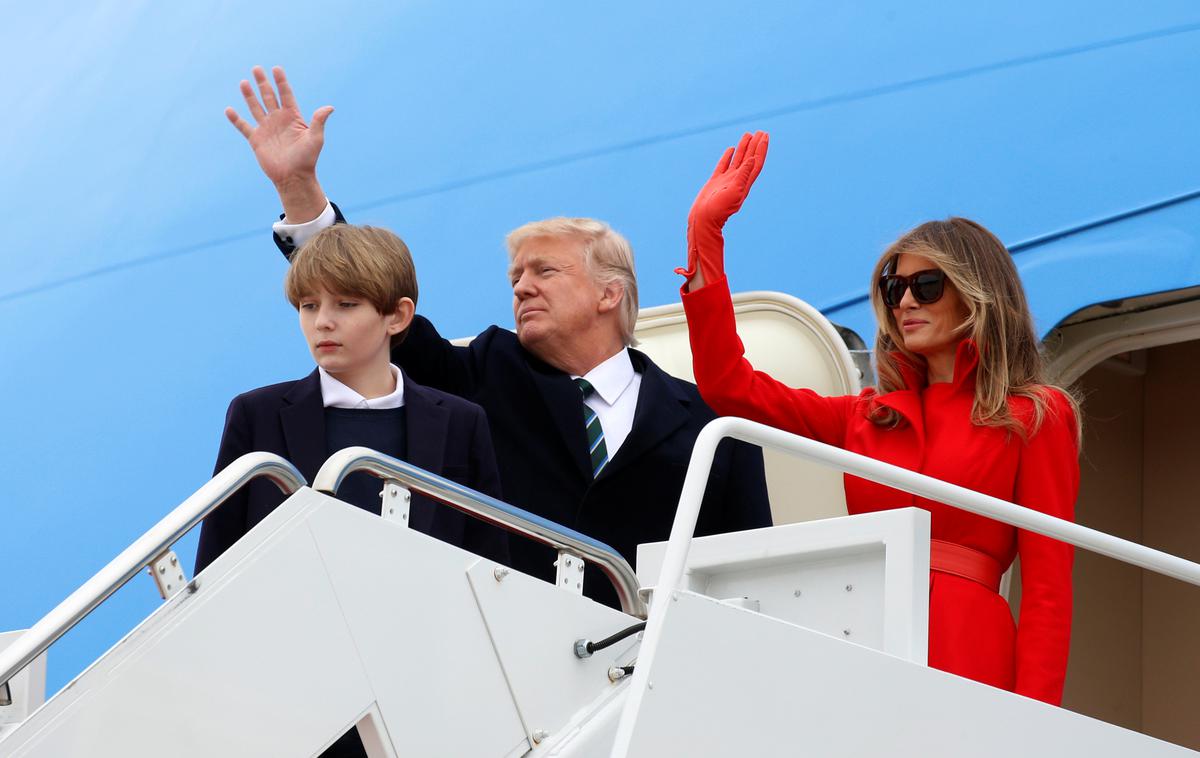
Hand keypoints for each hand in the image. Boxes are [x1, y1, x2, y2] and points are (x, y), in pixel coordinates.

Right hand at [226, 66, 331, 221]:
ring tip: (244, 82)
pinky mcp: (256, 139)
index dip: (281, 82)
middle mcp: (278, 120)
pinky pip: (243, 127)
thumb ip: (319, 121)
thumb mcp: (316, 139)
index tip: (276, 68)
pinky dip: (236, 119)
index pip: (286, 95)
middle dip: (263, 83)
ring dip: (249, 95)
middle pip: (269, 97)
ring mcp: (266, 128)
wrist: (294, 177)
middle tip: (257, 68)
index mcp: (292, 117)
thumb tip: (330, 107)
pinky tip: (229, 110)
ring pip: (255, 107)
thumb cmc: (307, 159)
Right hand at [676, 131, 768, 289]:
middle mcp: (737, 181)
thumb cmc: (718, 210)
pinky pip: (723, 166)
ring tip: (748, 134)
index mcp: (744, 183)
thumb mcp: (734, 192)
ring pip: (737, 160)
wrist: (703, 220)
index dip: (761, 149)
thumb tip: (753, 160)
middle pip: (749, 159)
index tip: (764, 136)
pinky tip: (730, 149)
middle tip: (761, 132)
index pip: (756, 163)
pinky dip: (728, 157)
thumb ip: (743, 175)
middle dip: (755, 145)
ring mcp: (726, 181)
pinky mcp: (715, 183)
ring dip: (744, 148)